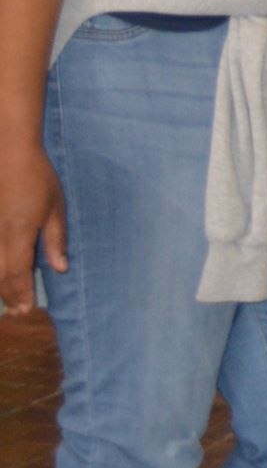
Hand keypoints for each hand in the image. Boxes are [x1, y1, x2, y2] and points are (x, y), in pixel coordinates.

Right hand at [0, 141, 66, 317]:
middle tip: (18, 312)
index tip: (28, 309)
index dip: (22, 292)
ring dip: (0, 286)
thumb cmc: (38, 179)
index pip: (19, 272)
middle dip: (9, 295)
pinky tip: (0, 277)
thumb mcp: (55, 208)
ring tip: (9, 301)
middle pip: (1, 275)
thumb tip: (60, 268)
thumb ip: (55, 240)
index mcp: (19, 233)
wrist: (10, 155)